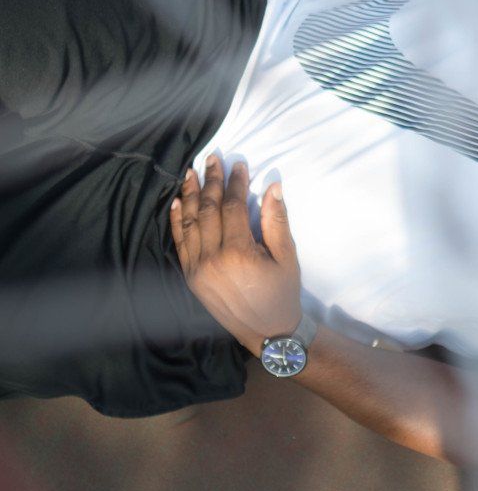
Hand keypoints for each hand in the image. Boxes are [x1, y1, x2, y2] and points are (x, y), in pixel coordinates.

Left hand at [170, 155, 301, 353]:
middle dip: (211, 181)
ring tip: (191, 172)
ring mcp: (196, 268)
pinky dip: (176, 221)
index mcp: (237, 252)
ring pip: (189, 223)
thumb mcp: (287, 257)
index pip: (233, 206)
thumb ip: (277, 221)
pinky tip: (176, 202)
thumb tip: (273, 186)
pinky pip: (179, 243)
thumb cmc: (283, 293)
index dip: (236, 182)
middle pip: (208, 210)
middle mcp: (211, 258)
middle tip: (213, 158)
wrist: (268, 332)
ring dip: (189, 195)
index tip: (239, 163)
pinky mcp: (189, 276)